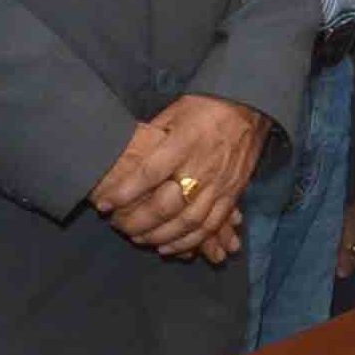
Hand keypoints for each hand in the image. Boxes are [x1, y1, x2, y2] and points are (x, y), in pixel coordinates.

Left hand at [94, 95, 268, 259]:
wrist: (250, 105)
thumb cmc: (206, 106)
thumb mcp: (173, 112)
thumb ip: (152, 137)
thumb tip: (125, 156)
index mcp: (184, 143)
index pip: (149, 174)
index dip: (124, 193)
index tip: (104, 205)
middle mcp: (202, 166)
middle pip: (167, 205)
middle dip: (139, 222)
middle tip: (119, 227)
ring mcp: (220, 183)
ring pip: (189, 222)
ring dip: (161, 237)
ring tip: (141, 239)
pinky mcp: (233, 193)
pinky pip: (212, 225)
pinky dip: (190, 242)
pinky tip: (170, 248)